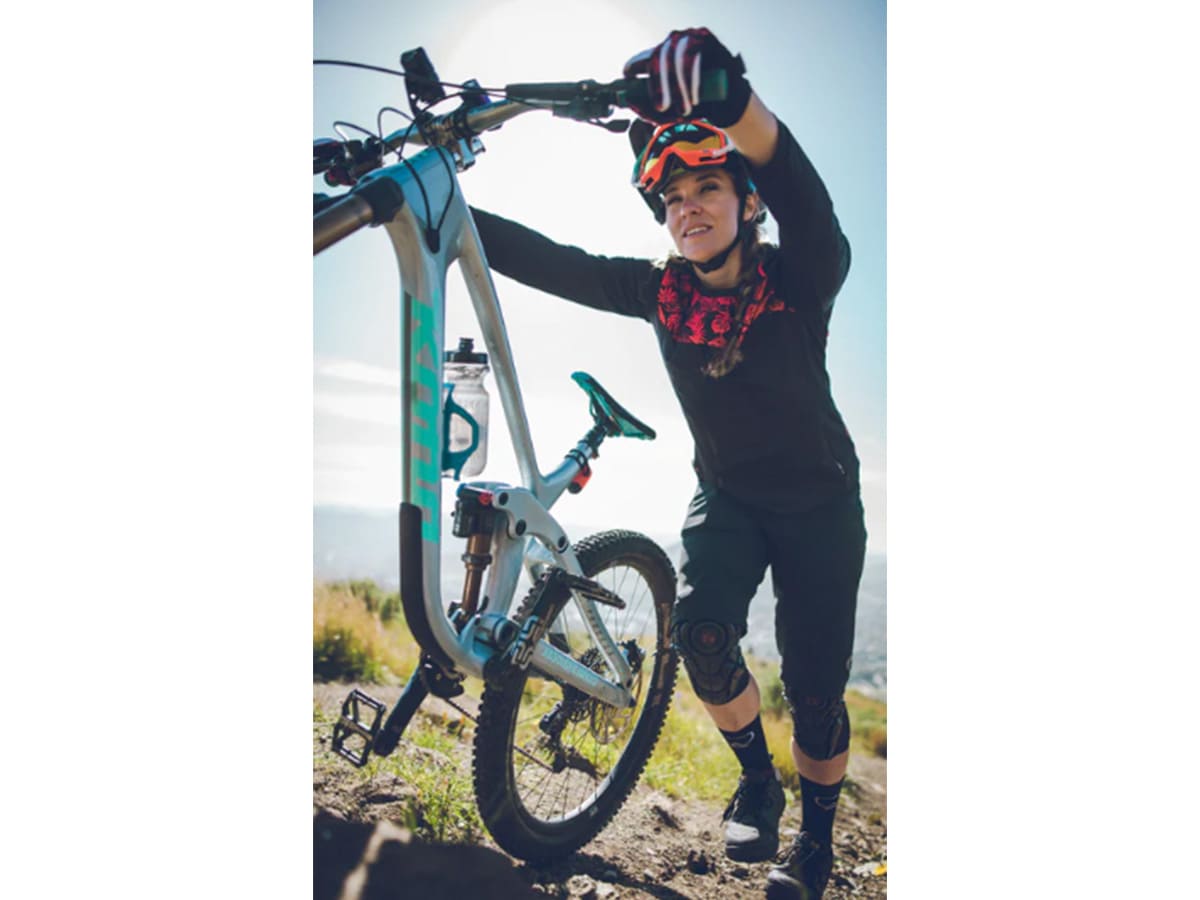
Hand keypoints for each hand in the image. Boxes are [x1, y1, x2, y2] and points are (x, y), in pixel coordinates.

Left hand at [622, 27, 751, 126]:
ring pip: (674, 56)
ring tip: (684, 109)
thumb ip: (648, 112)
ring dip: (677, 86)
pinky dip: (691, 77)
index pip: (642, 59)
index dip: (633, 68)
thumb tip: (630, 103)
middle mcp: (671, 45)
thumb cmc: (695, 104)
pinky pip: (693, 54)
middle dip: (658, 86)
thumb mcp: (669, 113)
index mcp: (660, 59)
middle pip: (656, 58)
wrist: (727, 101)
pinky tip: (695, 97)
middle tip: (662, 108)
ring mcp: (688, 38)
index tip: (629, 83)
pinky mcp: (704, 37)